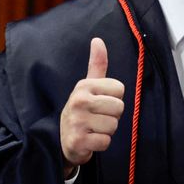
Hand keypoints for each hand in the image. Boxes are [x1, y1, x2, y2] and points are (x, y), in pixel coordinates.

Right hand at [60, 38, 125, 175]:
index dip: (114, 99)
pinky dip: (100, 144)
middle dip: (112, 116)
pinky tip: (90, 140)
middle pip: (119, 108)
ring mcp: (77, 121)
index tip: (100, 104)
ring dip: (106, 131)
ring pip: (113, 126)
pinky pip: (105, 142)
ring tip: (93, 128)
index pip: (119, 89)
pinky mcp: (78, 141)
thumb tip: (98, 39)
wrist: (63, 138)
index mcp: (84, 86)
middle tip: (97, 118)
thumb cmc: (82, 110)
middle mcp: (79, 101)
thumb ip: (97, 64)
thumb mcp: (88, 86)